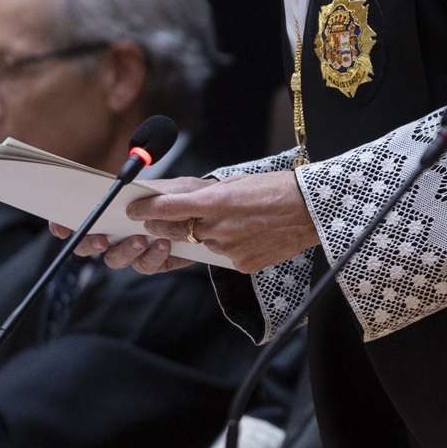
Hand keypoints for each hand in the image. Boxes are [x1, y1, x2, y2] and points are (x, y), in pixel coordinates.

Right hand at [50, 176, 213, 273]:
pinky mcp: (155, 261)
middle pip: (89, 247)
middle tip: (103, 239)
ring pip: (117, 259)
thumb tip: (124, 206)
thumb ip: (140, 195)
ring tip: (143, 239)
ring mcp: (134, 249)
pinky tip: (164, 244)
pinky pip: (146, 266)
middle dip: (91, 244)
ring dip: (126, 251)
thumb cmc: (180, 194)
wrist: (210, 207)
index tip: (62, 227)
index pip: (80, 220)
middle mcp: (118, 232)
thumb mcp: (161, 188)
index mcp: (112, 211)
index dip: (64, 225)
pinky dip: (153, 257)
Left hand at [71, 173, 317, 274]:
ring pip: (199, 245)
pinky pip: (222, 256)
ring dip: (202, 236)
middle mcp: (216, 228)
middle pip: (174, 231)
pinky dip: (226, 246)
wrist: (312, 211)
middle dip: (162, 226)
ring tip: (225, 222)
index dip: (145, 209)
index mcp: (214, 201)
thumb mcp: (236, 183)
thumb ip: (205, 196)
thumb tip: (181, 203)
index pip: (166, 208)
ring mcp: (228, 249)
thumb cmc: (277, 189)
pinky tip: (244, 234)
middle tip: (158, 221)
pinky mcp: (240, 264)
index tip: (134, 209)